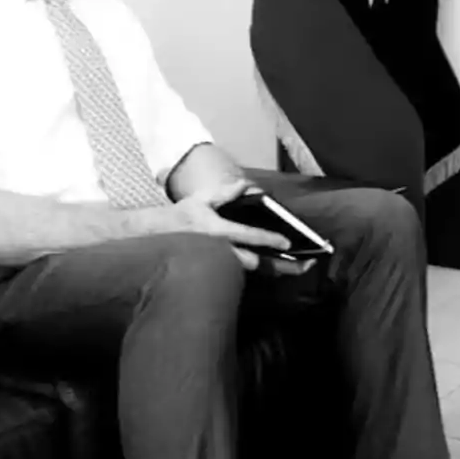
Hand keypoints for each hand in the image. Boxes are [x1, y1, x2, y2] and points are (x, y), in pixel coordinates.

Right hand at [170, 179, 300, 271]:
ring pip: (252, 271)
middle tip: (303, 265)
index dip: (269, 239)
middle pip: (255, 262)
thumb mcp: (202, 199)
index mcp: (218, 231)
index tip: (286, 242)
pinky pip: (245, 273)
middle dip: (277, 265)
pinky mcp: (218, 271)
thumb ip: (226, 192)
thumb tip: (247, 185)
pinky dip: (263, 271)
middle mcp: (220, 251)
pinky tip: (281, 269)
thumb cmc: (181, 217)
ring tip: (298, 269)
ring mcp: (219, 264)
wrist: (156, 237)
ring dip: (273, 270)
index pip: (248, 236)